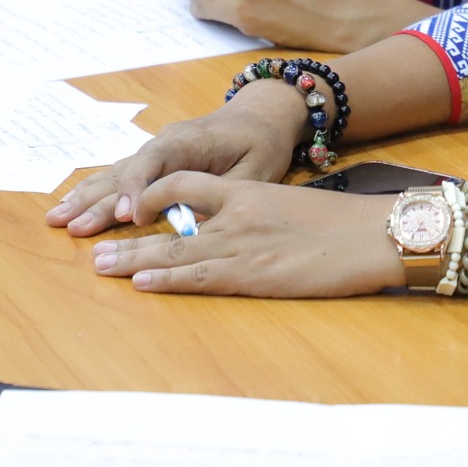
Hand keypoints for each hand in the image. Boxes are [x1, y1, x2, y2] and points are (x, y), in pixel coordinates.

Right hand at [46, 81, 312, 234]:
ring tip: (57, 218)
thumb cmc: (262, 142)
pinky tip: (73, 206)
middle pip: (125, 172)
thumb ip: (222, 193)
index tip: (127, 218)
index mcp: (189, 140)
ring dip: (87, 197)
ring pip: (116, 175)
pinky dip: (95, 191)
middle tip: (71, 227)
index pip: (154, 163)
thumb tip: (194, 219)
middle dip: (98, 201)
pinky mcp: (154, 160)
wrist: (262, 113)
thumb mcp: (256, 170)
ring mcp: (156, 150)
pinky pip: (120, 176)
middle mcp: (164, 142)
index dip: (138, 189)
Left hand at [83, 173, 401, 296]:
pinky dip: (168, 279)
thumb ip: (258, 214)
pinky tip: (143, 282)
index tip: (128, 208)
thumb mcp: (292, 207)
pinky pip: (200, 276)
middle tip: (92, 243)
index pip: (184, 184)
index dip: (151, 195)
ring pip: (174, 250)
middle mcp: (237, 213)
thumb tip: (235, 229)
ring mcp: (243, 244)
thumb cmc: (343, 224)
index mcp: (247, 191)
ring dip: (133, 259)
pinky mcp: (254, 274)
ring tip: (101, 265)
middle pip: (167, 220)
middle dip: (127, 234)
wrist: (375, 234)